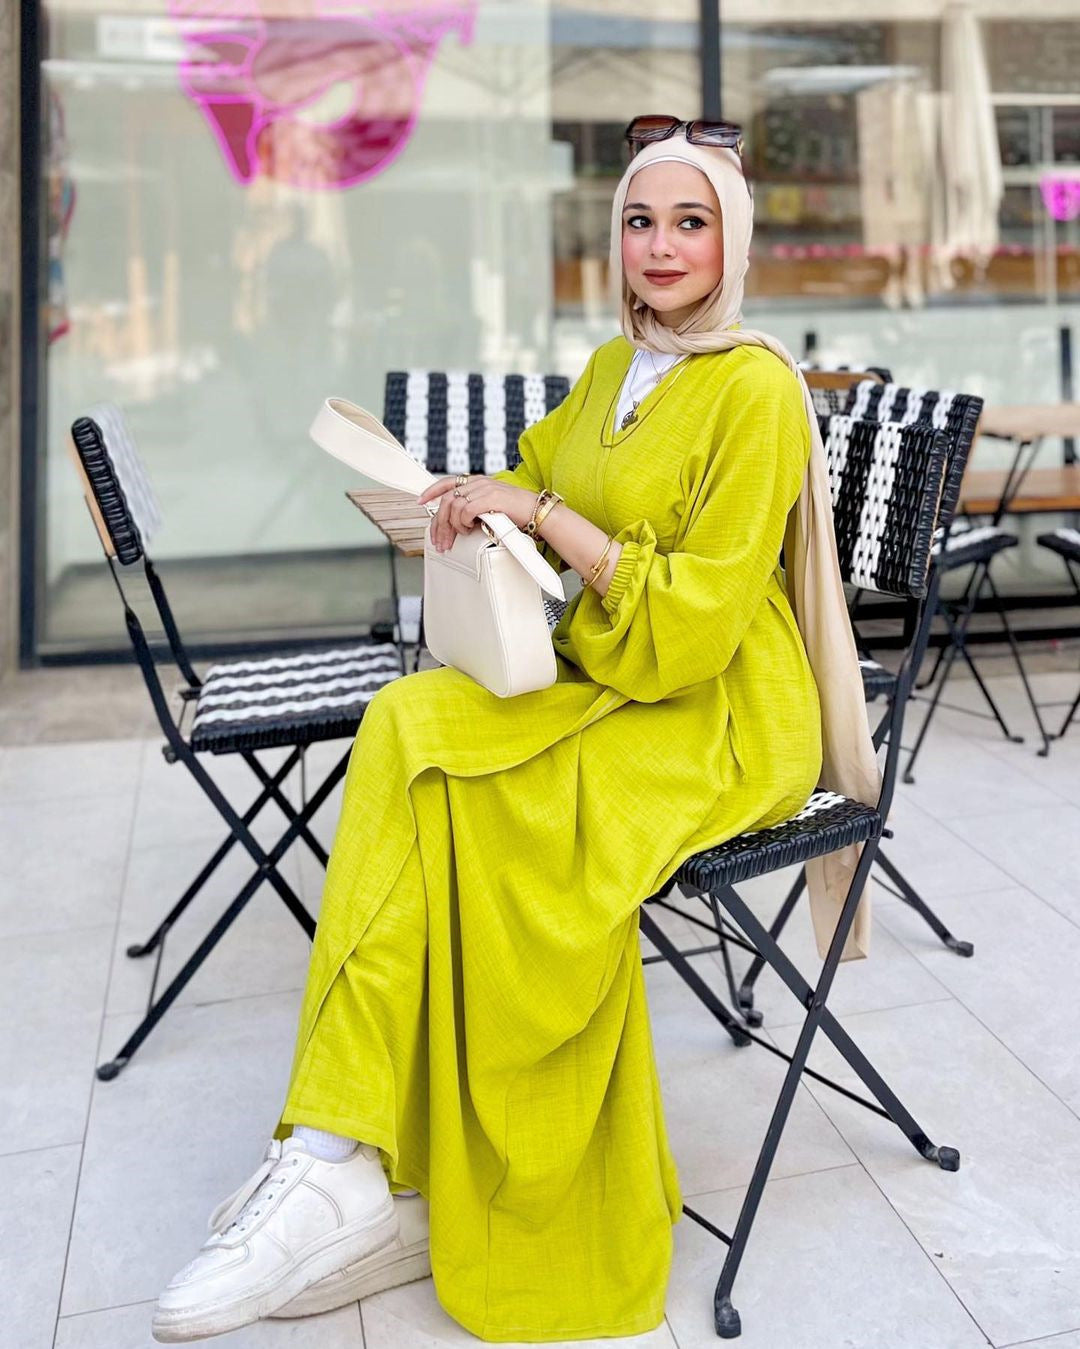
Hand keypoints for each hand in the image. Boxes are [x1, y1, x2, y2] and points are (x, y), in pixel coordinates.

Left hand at [416, 477, 538, 551]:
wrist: (537, 513)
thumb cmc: (516, 513)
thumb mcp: (490, 507)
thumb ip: (473, 508)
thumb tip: (455, 521)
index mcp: (477, 482)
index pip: (448, 482)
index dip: (431, 491)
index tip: (421, 501)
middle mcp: (479, 483)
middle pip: (447, 500)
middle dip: (439, 523)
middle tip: (440, 540)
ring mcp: (485, 489)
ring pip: (454, 506)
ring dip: (453, 525)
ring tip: (461, 534)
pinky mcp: (491, 498)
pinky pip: (466, 511)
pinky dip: (464, 523)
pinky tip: (471, 528)